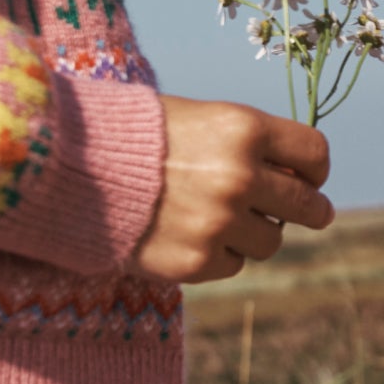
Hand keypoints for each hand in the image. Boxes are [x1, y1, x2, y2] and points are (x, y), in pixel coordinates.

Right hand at [131, 96, 334, 282]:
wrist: (68, 169)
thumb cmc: (136, 135)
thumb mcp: (200, 119)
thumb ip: (249, 145)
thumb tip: (295, 176)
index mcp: (243, 130)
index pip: (315, 155)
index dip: (314, 168)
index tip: (309, 176)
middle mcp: (238, 177)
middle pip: (308, 205)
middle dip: (311, 209)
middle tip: (312, 212)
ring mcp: (218, 224)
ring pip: (271, 241)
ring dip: (256, 232)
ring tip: (222, 217)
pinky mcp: (195, 262)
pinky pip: (233, 265)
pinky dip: (219, 253)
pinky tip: (190, 233)